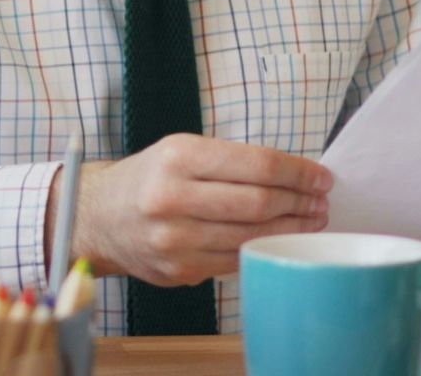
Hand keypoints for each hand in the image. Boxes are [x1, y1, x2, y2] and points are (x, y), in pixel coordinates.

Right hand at [48, 133, 331, 286]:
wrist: (98, 217)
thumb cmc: (150, 178)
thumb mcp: (181, 151)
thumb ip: (231, 161)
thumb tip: (295, 175)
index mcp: (178, 157)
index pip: (256, 164)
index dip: (297, 172)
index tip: (321, 177)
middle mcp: (172, 198)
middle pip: (258, 202)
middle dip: (300, 202)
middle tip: (321, 201)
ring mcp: (174, 239)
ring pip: (251, 235)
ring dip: (291, 229)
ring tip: (311, 220)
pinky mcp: (178, 270)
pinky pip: (235, 259)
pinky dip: (264, 248)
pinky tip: (279, 239)